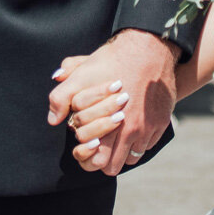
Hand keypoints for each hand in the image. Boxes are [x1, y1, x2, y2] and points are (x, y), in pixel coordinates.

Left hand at [48, 29, 179, 174]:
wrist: (149, 47)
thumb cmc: (114, 60)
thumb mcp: (82, 74)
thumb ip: (61, 97)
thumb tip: (52, 119)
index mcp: (107, 124)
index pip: (94, 161)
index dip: (86, 155)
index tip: (87, 143)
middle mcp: (129, 131)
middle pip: (112, 167)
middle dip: (104, 159)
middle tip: (100, 145)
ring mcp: (147, 128)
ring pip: (131, 159)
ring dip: (123, 152)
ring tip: (116, 138)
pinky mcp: (161, 122)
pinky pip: (147, 145)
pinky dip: (139, 141)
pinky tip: (132, 126)